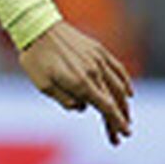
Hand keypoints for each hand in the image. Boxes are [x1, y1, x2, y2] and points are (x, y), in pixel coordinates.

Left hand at [19, 20, 133, 145]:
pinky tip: (128, 93)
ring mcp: (98, 59)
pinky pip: (117, 69)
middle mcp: (94, 71)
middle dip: (118, 120)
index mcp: (80, 82)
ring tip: (125, 118)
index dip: (116, 123)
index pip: (106, 107)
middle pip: (114, 101)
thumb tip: (82, 107)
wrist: (38, 27)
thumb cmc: (36, 59)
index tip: (124, 134)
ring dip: (124, 105)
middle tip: (120, 136)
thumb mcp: (43, 85)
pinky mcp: (98, 50)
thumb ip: (65, 100)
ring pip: (119, 86)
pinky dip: (125, 82)